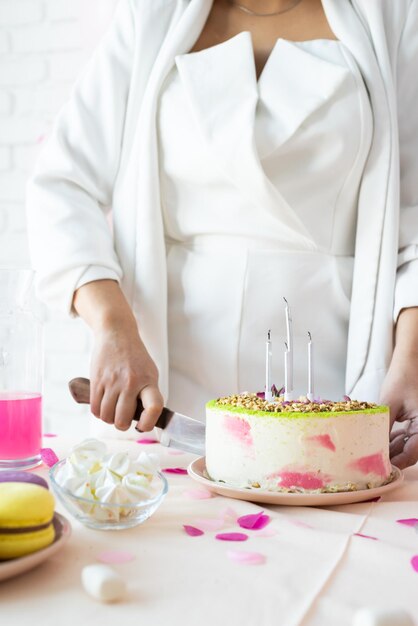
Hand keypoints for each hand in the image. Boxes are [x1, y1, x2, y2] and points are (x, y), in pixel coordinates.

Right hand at [72, 279, 163, 431]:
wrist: (116, 334)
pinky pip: (95, 409)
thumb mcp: (149, 372)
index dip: (148, 423)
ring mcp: (112, 382)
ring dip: (109, 419)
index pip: (154, 407)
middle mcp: (131, 382)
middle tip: (123, 419)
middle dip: (122, 425)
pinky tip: (103, 406)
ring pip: (107, 416)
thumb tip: (144, 419)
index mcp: (148, 380)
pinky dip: (99, 412)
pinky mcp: (97, 380)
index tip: (142, 425)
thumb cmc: (135, 357)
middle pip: (122, 419)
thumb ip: (148, 394)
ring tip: (113, 411)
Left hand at [380, 351, 417, 468]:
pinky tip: (379, 439)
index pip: (412, 454)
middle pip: (410, 452)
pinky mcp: (417, 421)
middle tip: (371, 461)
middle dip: (391, 457)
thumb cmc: (403, 378)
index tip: (379, 468)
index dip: (396, 463)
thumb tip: (371, 447)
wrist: (410, 362)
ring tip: (371, 449)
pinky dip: (394, 439)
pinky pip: (407, 437)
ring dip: (391, 449)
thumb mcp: (389, 404)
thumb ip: (382, 427)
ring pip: (408, 446)